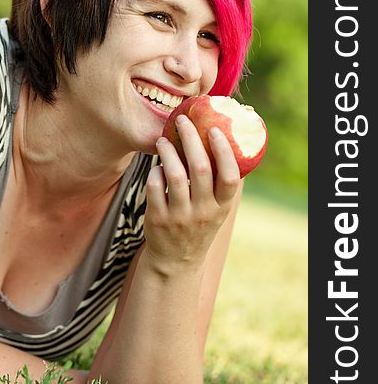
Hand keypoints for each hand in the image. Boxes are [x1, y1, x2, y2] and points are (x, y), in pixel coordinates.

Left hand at [144, 114, 239, 271]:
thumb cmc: (198, 224)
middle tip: (182, 121)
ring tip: (163, 140)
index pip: (229, 177)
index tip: (214, 130)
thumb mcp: (216, 210)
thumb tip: (220, 140)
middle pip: (200, 169)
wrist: (175, 262)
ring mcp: (180, 217)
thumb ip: (218, 183)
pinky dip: (154, 172)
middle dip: (190, 139)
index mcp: (221, 207)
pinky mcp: (158, 219)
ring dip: (168, 152)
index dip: (223, 151)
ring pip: (174, 176)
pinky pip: (154, 187)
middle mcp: (203, 212)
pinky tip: (156, 166)